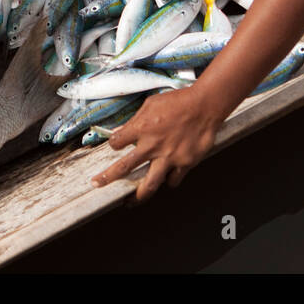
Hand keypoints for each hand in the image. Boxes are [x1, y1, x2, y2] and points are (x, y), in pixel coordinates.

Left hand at [92, 85, 223, 200]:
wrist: (205, 105)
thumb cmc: (179, 101)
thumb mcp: (151, 104)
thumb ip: (135, 120)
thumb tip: (120, 131)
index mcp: (142, 128)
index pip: (117, 142)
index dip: (114, 145)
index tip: (114, 146)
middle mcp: (152, 145)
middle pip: (124, 168)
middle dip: (108, 177)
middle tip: (98, 184)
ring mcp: (168, 157)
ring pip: (149, 184)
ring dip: (138, 196)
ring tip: (131, 202)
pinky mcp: (185, 163)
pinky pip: (173, 180)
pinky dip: (169, 181)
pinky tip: (166, 180)